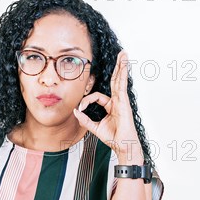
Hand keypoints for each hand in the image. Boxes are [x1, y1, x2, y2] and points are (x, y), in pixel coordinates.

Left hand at [73, 49, 143, 163]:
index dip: (86, 100)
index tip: (79, 108)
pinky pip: (122, 85)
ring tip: (124, 54)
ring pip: (120, 80)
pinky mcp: (123, 101)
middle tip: (120, 55)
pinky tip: (125, 64)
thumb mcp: (95, 128)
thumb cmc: (114, 138)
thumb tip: (75, 112)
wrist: (123, 145)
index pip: (97, 96)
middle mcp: (118, 101)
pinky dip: (123, 74)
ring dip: (122, 66)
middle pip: (116, 81)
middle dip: (117, 68)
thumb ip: (85, 120)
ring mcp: (122, 100)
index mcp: (111, 106)